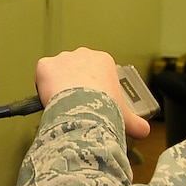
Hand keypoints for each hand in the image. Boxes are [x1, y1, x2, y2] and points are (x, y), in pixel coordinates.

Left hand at [34, 48, 150, 139]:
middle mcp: (82, 54)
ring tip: (62, 104)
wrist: (84, 110)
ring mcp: (62, 58)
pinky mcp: (45, 65)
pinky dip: (42, 85)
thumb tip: (144, 131)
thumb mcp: (126, 116)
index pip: (95, 72)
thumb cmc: (105, 109)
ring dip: (58, 85)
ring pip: (58, 71)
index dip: (92, 88)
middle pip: (76, 69)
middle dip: (75, 85)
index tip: (91, 100)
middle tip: (76, 104)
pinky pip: (42, 74)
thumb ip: (137, 123)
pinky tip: (49, 98)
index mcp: (103, 60)